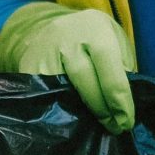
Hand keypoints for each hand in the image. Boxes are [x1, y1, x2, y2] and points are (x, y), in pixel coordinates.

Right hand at [0, 1, 134, 133]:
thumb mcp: (114, 41)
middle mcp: (69, 39)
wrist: (52, 26)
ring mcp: (45, 53)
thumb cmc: (92, 38)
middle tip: (115, 128)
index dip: (120, 102)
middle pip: (87, 83)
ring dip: (82, 114)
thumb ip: (121, 67)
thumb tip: (122, 104)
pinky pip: (46, 95)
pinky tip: (73, 119)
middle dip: (103, 110)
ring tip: (96, 127)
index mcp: (97, 31)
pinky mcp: (28, 68)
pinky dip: (61, 110)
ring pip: (65, 92)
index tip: (126, 122)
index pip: (111, 73)